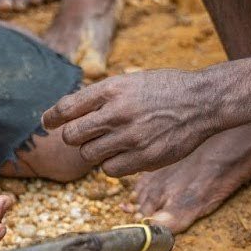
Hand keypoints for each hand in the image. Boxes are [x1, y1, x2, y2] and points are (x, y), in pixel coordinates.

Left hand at [42, 69, 220, 176]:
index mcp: (112, 88)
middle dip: (73, 137)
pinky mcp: (144, 158)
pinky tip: (124, 154)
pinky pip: (111, 170)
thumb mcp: (131, 80)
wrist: (202, 101)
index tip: (48, 122)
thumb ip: (103, 95)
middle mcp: (118, 112)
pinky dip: (112, 165)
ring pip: (89, 155)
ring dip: (93, 151)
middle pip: (72, 136)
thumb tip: (70, 111)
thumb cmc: (164, 89)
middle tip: (83, 136)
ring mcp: (131, 137)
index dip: (52, 117)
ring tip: (108, 143)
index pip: (67, 107)